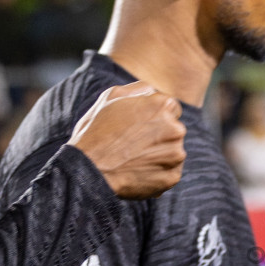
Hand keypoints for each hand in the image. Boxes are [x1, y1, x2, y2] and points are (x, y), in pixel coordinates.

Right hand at [67, 82, 186, 198]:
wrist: (88, 169)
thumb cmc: (96, 131)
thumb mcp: (111, 96)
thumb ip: (138, 89)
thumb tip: (152, 91)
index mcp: (164, 104)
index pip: (171, 109)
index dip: (154, 117)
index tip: (139, 127)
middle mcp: (176, 128)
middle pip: (174, 130)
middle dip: (159, 136)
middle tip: (134, 144)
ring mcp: (176, 154)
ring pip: (172, 152)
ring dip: (159, 155)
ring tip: (133, 158)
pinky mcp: (173, 176)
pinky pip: (170, 173)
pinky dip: (157, 174)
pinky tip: (138, 171)